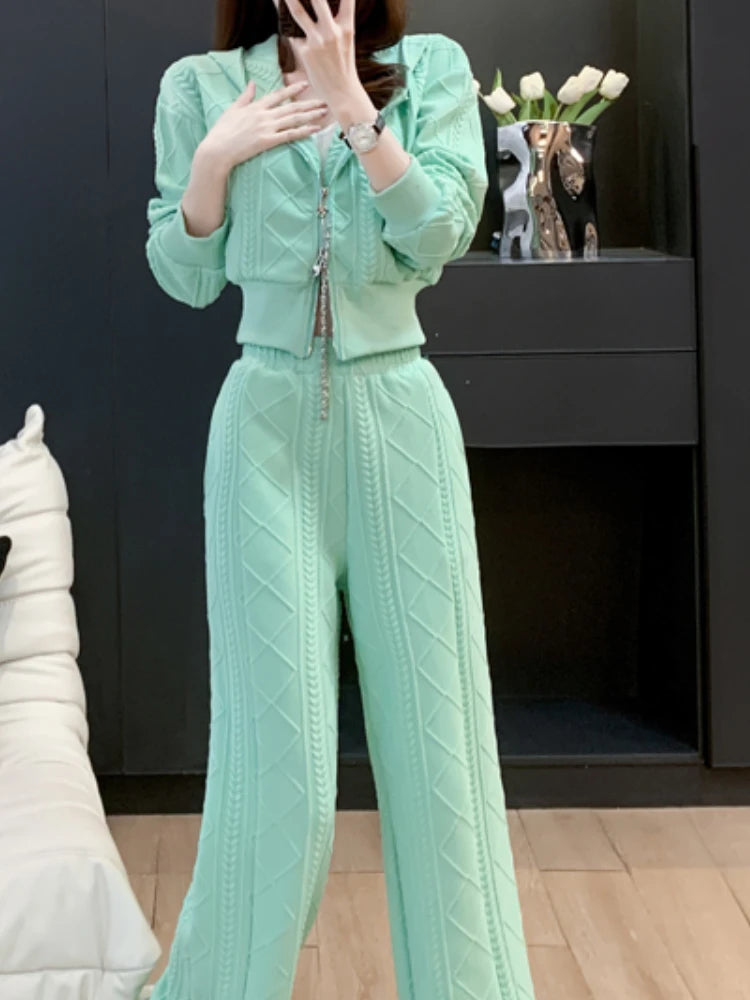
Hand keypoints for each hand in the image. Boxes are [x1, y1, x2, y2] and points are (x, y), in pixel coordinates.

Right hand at [199, 78, 329, 170]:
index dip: (293, 89)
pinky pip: (290, 135)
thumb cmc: (222, 131)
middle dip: (309, 103)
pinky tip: (315, 129)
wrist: (218, 149)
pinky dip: (304, 131)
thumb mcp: (232, 109)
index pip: (278, 95)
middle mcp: (264, 115)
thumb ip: (245, 96)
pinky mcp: (268, 141)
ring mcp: (267, 127)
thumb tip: (253, 83)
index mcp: (255, 106)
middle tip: (324, 101)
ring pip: (294, 119)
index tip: (305, 85)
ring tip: (324, 112)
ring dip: (311, 115)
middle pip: (291, 107)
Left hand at [281, 0, 362, 108]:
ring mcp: (318, 41)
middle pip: (318, 0)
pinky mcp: (305, 52)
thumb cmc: (343, 66)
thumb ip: (338, 21)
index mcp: (346, 27)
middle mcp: (332, 31)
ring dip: (287, 0)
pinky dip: (285, 25)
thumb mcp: (346, 40)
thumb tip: (320, 7)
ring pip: (298, 12)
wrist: (342, 94)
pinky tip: (279, 12)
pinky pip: (292, 33)